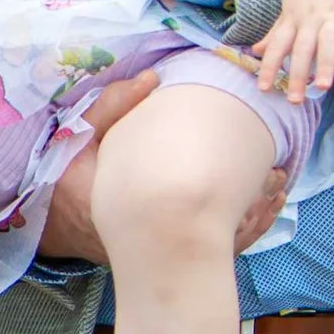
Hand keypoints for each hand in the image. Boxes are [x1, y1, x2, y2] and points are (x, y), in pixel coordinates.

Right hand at [36, 69, 289, 262]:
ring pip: (220, 244)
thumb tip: (152, 78)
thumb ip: (113, 107)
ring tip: (276, 186)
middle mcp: (152, 236)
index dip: (235, 187)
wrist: (57, 220)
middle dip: (252, 202)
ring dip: (253, 217)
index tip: (259, 160)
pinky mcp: (167, 255)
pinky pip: (213, 252)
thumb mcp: (80, 139)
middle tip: (277, 173)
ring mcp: (162, 250)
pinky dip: (242, 230)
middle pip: (216, 229)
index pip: (193, 202)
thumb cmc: (69, 177)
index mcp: (134, 204)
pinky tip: (259, 208)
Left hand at [253, 0, 333, 95]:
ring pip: (327, 42)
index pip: (278, 45)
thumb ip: (276, 31)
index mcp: (293, 18)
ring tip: (322, 88)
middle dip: (297, 74)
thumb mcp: (289, 7)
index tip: (263, 88)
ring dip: (325, 65)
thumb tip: (256, 51)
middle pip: (302, 48)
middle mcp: (311, 18)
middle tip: (294, 100)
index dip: (270, 67)